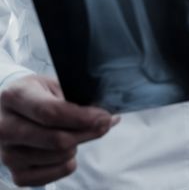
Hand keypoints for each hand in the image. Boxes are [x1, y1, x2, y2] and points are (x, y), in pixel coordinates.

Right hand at [0, 74, 118, 186]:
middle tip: (105, 123)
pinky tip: (68, 151)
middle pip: (55, 139)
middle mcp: (4, 127)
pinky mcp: (14, 173)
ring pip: (57, 157)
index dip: (81, 118)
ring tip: (77, 132)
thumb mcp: (52, 85)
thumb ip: (75, 98)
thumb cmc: (38, 94)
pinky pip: (51, 176)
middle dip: (88, 132)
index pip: (50, 112)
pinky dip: (67, 163)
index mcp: (14, 97)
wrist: (11, 109)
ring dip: (77, 145)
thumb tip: (106, 116)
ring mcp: (6, 154)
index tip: (104, 117)